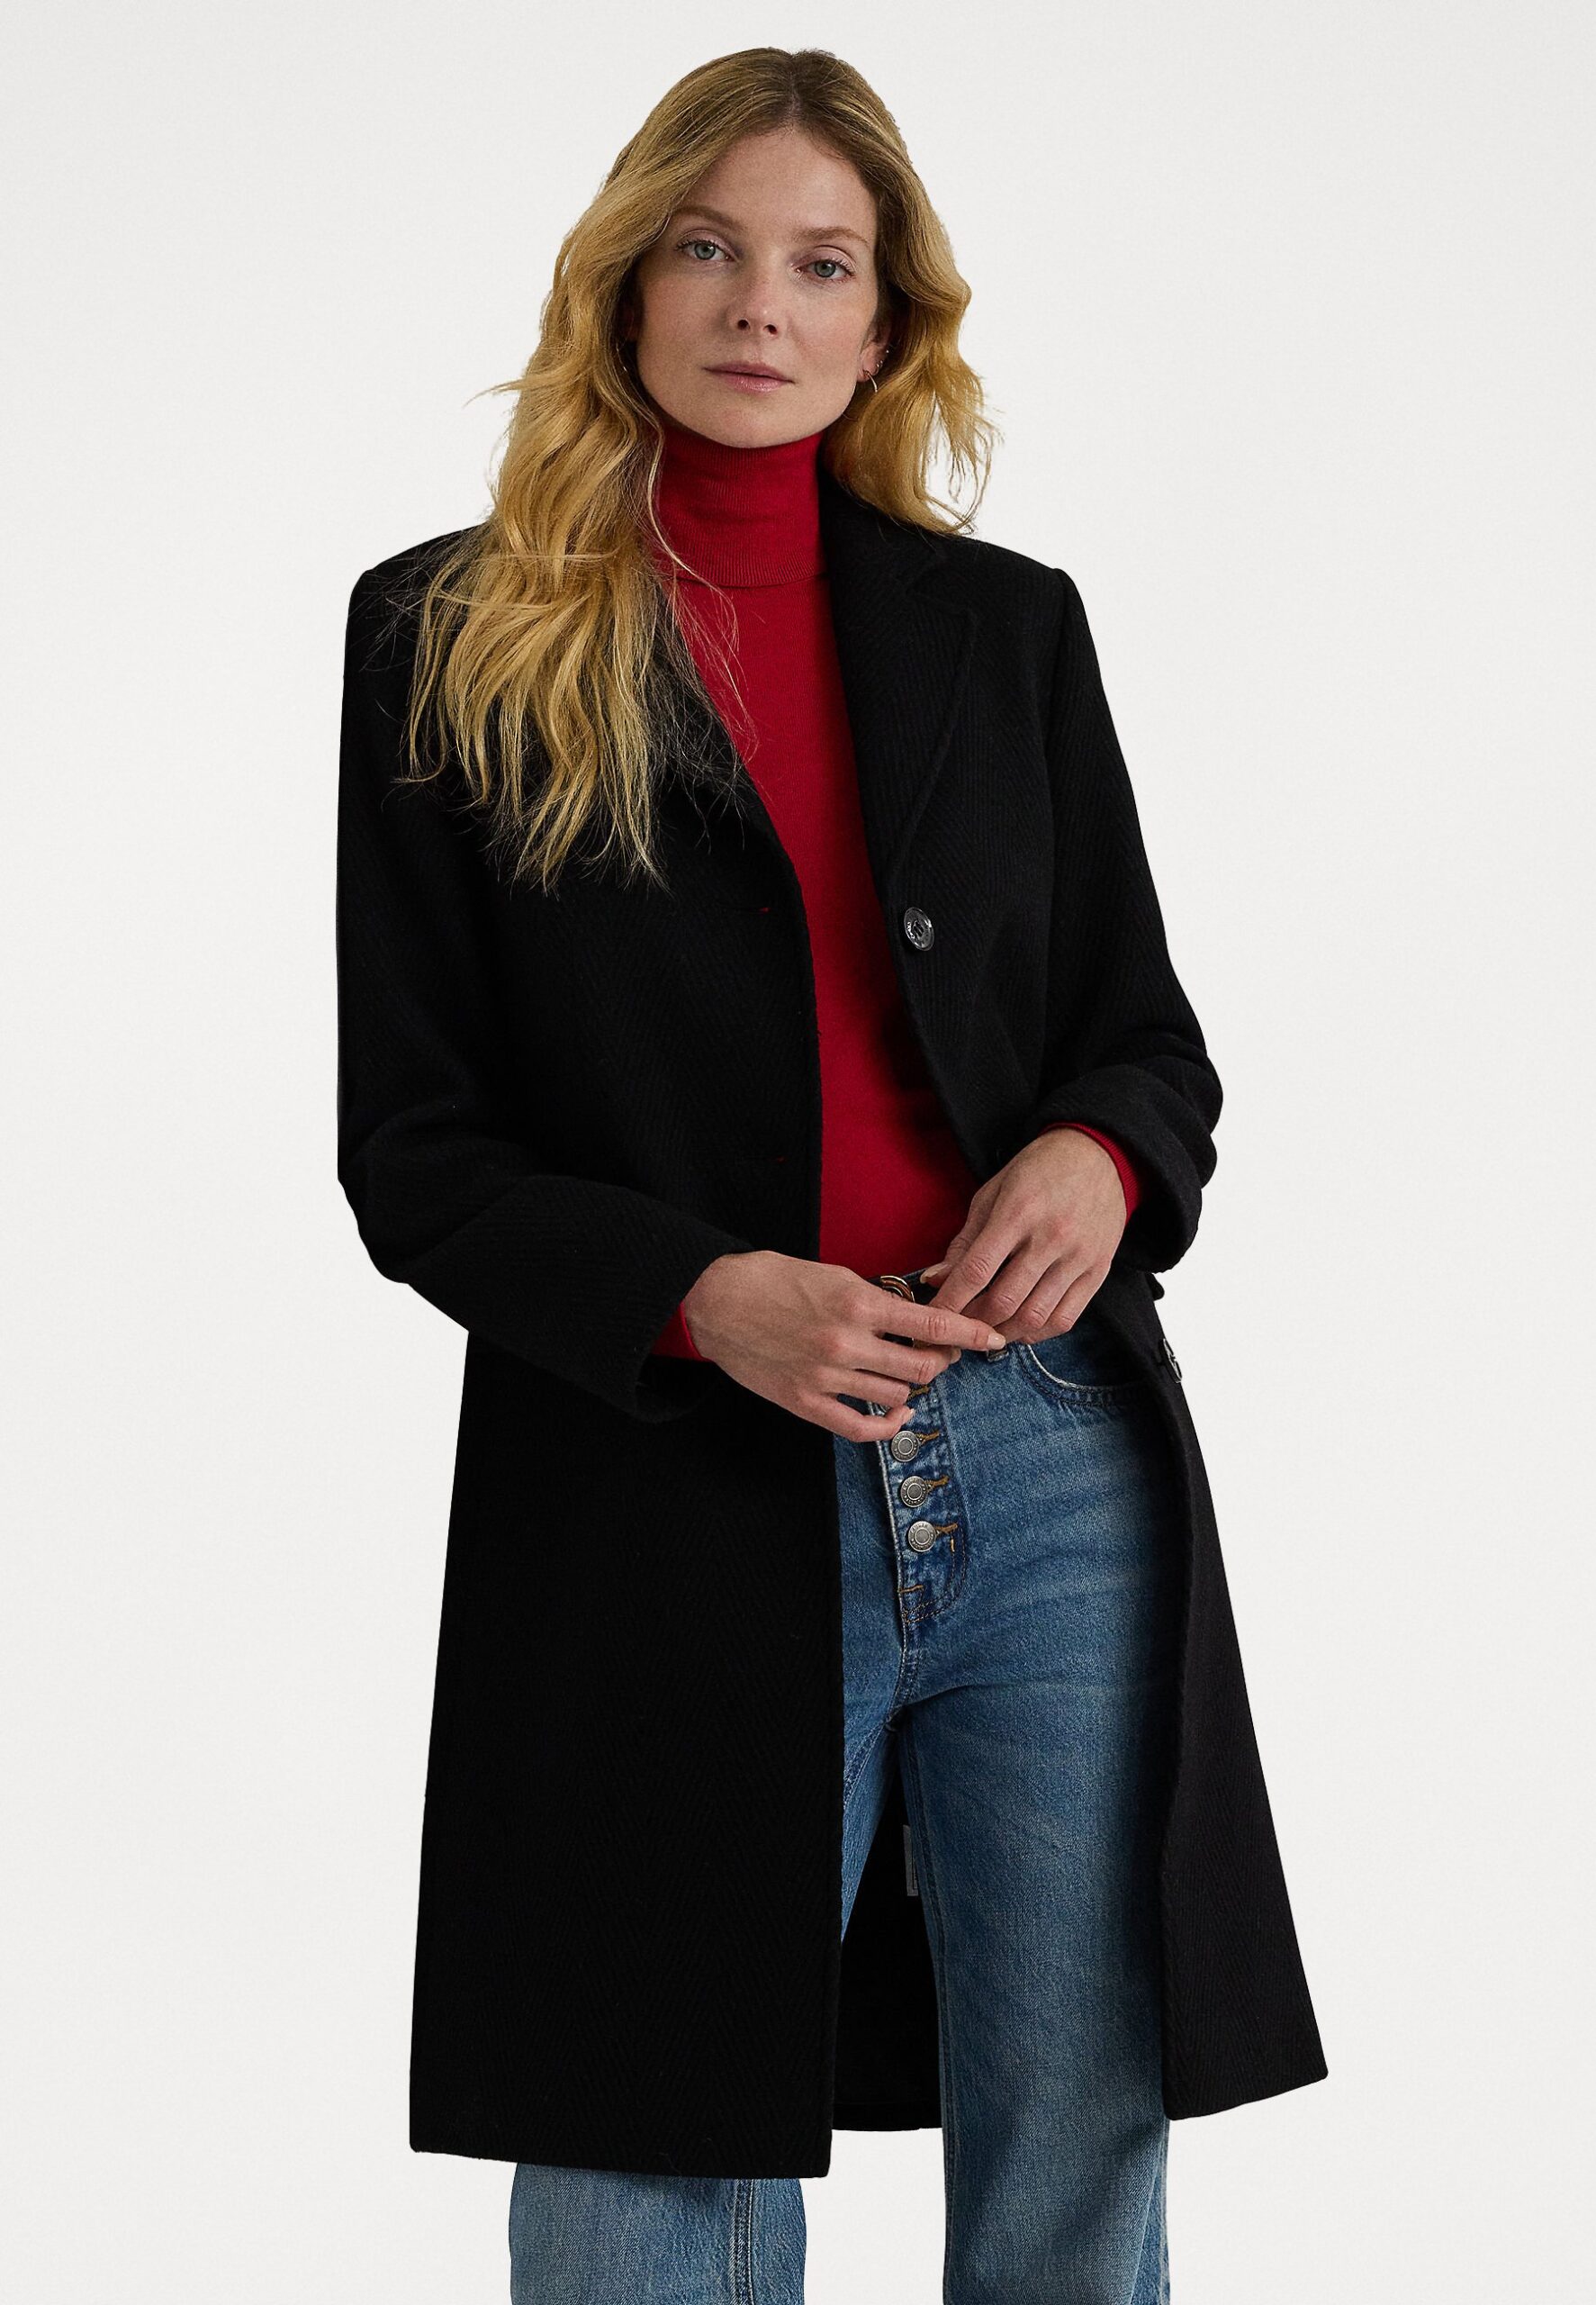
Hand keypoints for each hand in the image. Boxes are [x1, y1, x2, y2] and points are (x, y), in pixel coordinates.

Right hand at [680, 1249, 1009, 1441]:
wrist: (716, 1300)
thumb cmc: (772, 1278)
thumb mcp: (833, 1273)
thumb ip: (874, 1298)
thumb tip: (911, 1316)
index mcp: (857, 1302)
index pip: (930, 1323)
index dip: (969, 1333)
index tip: (993, 1339)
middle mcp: (846, 1341)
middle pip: (921, 1367)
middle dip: (940, 1363)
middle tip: (941, 1357)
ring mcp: (826, 1375)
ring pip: (895, 1396)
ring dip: (909, 1388)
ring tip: (904, 1375)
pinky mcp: (804, 1401)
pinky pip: (859, 1426)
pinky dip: (887, 1425)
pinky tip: (897, 1416)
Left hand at [918, 1126, 1128, 1341]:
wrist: (1099, 1155)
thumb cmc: (1039, 1171)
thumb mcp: (993, 1193)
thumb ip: (965, 1240)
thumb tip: (936, 1279)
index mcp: (1018, 1212)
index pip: (976, 1271)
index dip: (950, 1301)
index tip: (933, 1318)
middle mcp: (1051, 1237)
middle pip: (1004, 1300)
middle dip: (973, 1322)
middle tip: (957, 1328)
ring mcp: (1078, 1257)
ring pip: (1034, 1316)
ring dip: (1004, 1333)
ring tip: (986, 1331)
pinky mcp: (1098, 1270)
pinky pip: (1066, 1318)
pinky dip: (1039, 1332)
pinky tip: (1021, 1328)